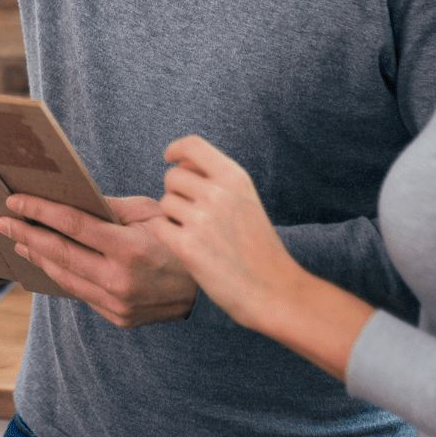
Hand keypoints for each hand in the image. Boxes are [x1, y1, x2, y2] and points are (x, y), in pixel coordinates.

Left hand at [0, 193, 199, 326]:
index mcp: (129, 249)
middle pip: (60, 253)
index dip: (39, 211)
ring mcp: (118, 304)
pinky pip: (81, 293)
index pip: (72, 225)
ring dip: (37, 257)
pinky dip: (61, 275)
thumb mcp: (151, 213)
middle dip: (27, 234)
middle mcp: (120, 280)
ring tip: (19, 241)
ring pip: (65, 277)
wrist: (206, 289)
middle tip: (3, 221)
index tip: (15, 200)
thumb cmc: (177, 240)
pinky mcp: (118, 318)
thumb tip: (72, 198)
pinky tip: (47, 262)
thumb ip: (111, 207)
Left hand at [151, 136, 296, 334]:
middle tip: (194, 216)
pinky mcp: (187, 245)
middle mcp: (218, 193)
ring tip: (199, 235)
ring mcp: (202, 219)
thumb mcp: (246, 202)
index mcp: (235, 178)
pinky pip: (159, 227)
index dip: (176, 149)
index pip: (192, 145)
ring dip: (174, 217)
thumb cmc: (259, 248)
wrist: (276, 291)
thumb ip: (215, 179)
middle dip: (176, 193)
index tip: (170, 158)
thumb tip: (179, 163)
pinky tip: (189, 248)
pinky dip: (168, 236)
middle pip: (172, 177)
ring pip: (165, 203)